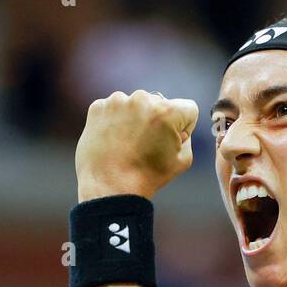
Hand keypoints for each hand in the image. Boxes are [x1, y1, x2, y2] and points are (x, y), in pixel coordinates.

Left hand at [75, 90, 197, 201]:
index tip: (169, 144)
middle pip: (159, 105)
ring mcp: (117, 101)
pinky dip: (115, 122)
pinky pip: (114, 109)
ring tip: (128, 145)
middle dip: (156, 121)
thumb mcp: (183, 160)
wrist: (108, 188)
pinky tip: (113, 141)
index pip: (188, 109)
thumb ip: (186, 135)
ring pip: (135, 105)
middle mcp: (142, 99)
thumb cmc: (148, 176)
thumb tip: (175, 125)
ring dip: (135, 119)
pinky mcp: (98, 107)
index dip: (184, 129)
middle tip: (146, 147)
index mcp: (167, 111)